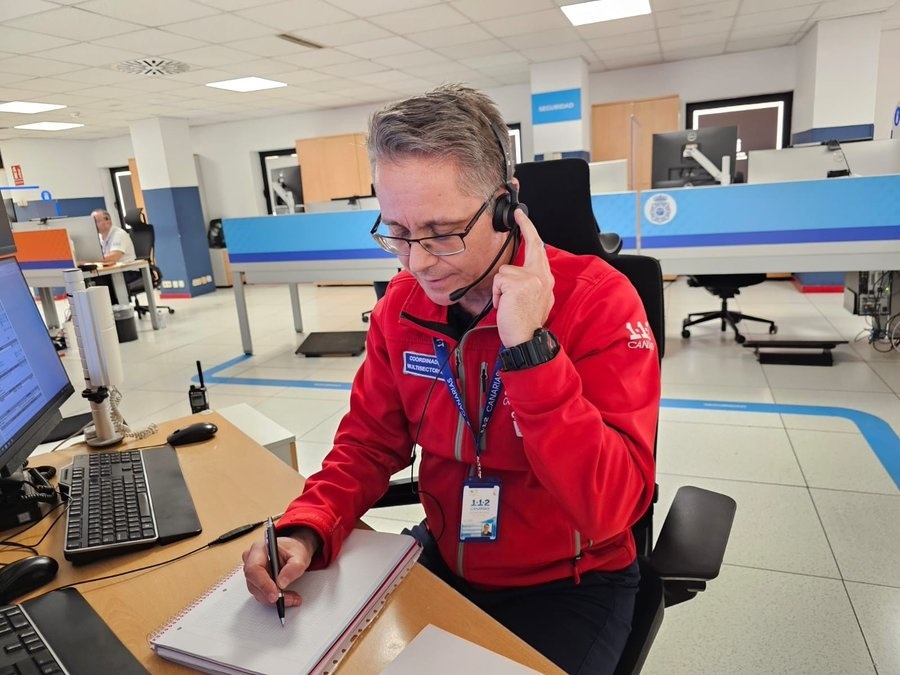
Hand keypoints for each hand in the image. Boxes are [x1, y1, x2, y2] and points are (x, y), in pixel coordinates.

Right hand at [242, 528, 317, 607]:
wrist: (294, 552)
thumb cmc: (294, 550)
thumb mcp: (300, 556)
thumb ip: (293, 568)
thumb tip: (281, 583)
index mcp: (259, 549)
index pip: (254, 569)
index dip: (263, 584)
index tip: (275, 595)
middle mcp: (251, 560)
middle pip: (254, 583)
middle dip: (271, 595)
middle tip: (290, 598)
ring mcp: (252, 572)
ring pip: (257, 592)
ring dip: (274, 599)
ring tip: (292, 598)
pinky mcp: (256, 582)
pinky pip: (261, 594)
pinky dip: (274, 599)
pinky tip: (287, 597)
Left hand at [492, 208, 554, 346]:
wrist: (527, 339)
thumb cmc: (526, 324)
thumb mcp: (535, 300)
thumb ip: (530, 283)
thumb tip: (518, 275)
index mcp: (545, 280)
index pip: (539, 251)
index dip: (531, 232)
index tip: (523, 218)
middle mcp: (541, 276)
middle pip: (532, 245)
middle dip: (526, 226)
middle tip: (518, 213)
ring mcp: (531, 278)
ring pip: (504, 272)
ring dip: (500, 289)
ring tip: (507, 304)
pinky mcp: (518, 283)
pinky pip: (498, 282)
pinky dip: (497, 295)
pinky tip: (505, 306)